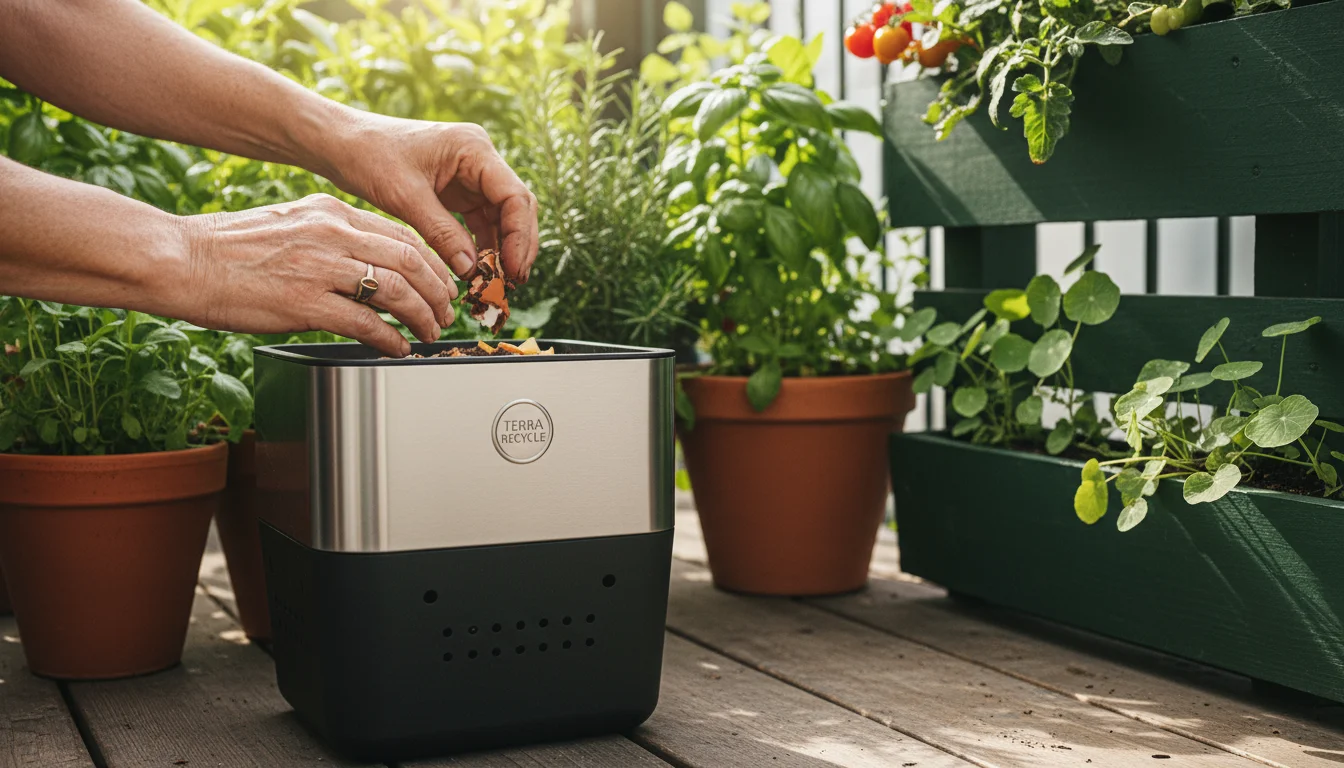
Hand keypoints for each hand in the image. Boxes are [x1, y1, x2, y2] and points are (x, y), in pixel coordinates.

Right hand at [177, 194, 456, 356]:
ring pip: (398, 291)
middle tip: (445, 312)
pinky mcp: (306, 303)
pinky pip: (367, 323)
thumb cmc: (226, 248)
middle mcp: (332, 233)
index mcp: (331, 211)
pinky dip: (391, 338)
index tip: (440, 281)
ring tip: (429, 333)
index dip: (431, 263)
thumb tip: (364, 263)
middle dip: (438, 291)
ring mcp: (321, 267)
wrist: (180, 259)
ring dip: (422, 317)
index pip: (401, 234)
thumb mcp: (290, 223)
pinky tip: (398, 347)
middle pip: (411, 260)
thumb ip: (330, 237)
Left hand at [319, 112, 537, 282]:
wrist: (341, 144)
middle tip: (512, 283)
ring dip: (501, 250)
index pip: (515, 196)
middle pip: (516, 207)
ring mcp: (471, 176)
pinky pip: (481, 222)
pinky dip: (482, 247)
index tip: (512, 269)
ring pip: (502, 218)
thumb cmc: (369, 156)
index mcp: (473, 148)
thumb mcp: (405, 197)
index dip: (519, 236)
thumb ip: (442, 233)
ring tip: (496, 283)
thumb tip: (471, 270)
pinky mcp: (458, 192)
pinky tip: (477, 271)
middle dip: (517, 246)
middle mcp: (480, 159)